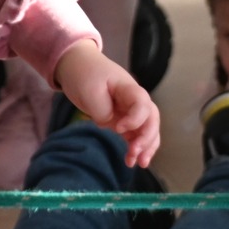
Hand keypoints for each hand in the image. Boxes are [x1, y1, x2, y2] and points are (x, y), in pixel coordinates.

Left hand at [54, 42, 160, 168]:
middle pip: (152, 119)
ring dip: (146, 147)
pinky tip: (131, 161)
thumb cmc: (83, 74)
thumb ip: (103, 111)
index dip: (135, 120)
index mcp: (129, 89)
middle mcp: (135, 100)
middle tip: (135, 153)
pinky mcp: (123, 119)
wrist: (76, 65)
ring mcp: (131, 110)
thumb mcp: (89, 92)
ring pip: (148, 130)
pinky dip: (136, 148)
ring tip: (137, 163)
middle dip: (147, 138)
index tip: (118, 129)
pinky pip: (136, 135)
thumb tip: (114, 127)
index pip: (143, 105)